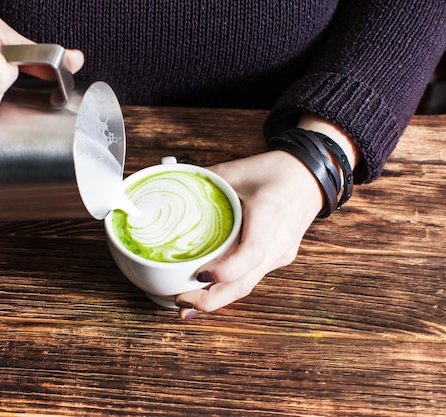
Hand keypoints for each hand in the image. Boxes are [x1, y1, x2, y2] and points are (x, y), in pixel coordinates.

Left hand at [174, 151, 322, 318]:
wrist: (311, 178)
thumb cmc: (275, 171)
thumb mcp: (236, 169)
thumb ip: (203, 181)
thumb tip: (168, 188)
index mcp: (269, 214)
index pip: (251, 253)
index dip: (225, 270)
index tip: (200, 274)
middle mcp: (277, 241)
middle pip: (245, 282)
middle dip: (211, 299)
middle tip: (181, 303)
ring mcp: (280, 254)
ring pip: (247, 285)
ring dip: (217, 299)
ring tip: (187, 306)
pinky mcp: (277, 259)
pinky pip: (251, 278)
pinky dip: (228, 287)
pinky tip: (207, 292)